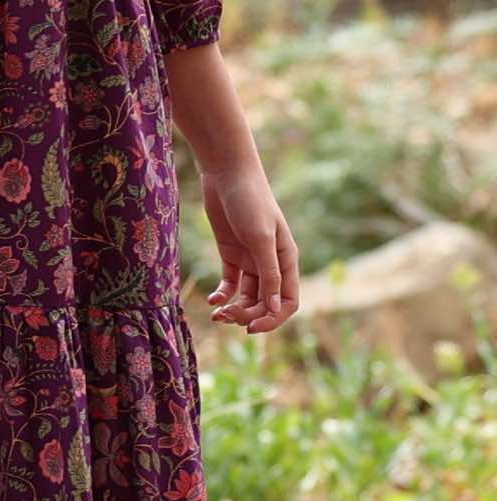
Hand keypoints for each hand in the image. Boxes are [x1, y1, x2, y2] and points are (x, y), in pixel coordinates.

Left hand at [200, 163, 299, 332]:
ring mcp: (250, 258)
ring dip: (234, 308)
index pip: (288, 301)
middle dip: (248, 315)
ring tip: (217, 313)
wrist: (226, 172)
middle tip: (227, 317)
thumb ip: (269, 274)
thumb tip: (275, 309)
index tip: (251, 327)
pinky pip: (230, 283)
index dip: (273, 318)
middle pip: (265, 302)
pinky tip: (213, 300)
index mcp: (286, 260)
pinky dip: (223, 294)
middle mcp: (270, 262)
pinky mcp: (231, 252)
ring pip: (247, 296)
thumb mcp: (260, 238)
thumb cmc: (249, 201)